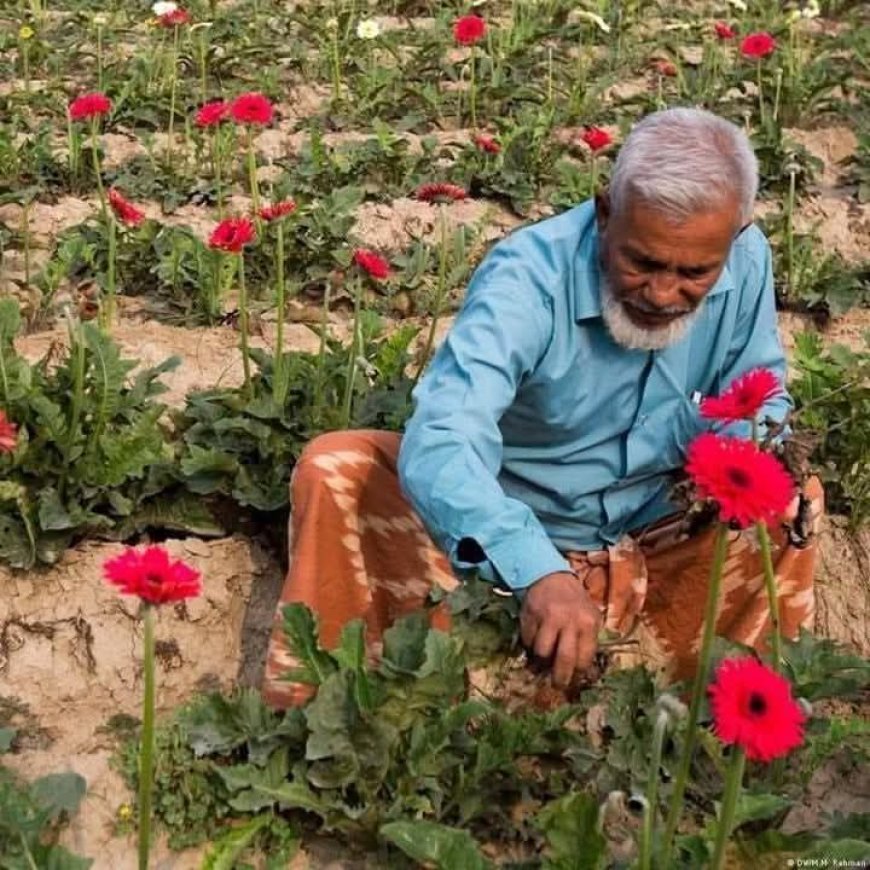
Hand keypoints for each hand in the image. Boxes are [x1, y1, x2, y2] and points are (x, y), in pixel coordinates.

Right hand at [520, 570, 603, 687]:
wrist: (550, 577)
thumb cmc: (573, 602)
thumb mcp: (589, 615)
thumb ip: (587, 640)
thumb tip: (580, 672)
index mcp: (588, 623)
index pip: (584, 658)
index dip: (577, 673)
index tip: (573, 679)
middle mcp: (569, 620)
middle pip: (564, 659)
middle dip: (559, 678)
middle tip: (557, 685)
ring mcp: (548, 618)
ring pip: (542, 652)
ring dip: (541, 658)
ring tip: (544, 655)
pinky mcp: (530, 615)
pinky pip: (528, 640)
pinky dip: (530, 644)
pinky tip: (535, 637)